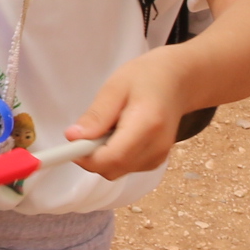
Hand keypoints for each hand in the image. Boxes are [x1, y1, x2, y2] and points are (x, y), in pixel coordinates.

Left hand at [62, 45, 199, 178]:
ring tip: (107, 127)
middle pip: (113, 169)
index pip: (113, 157)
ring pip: (117, 171)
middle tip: (85, 131)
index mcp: (147, 124)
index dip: (86, 157)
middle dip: (90, 158)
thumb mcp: (115, 87)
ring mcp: (159, 157)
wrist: (178, 81)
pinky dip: (113, 157)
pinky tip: (117, 135)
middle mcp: (157, 147)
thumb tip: (73, 137)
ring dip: (101, 157)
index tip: (70, 144)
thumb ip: (97, 115)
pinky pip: (125, 167)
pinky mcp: (157, 160)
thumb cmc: (146, 77)